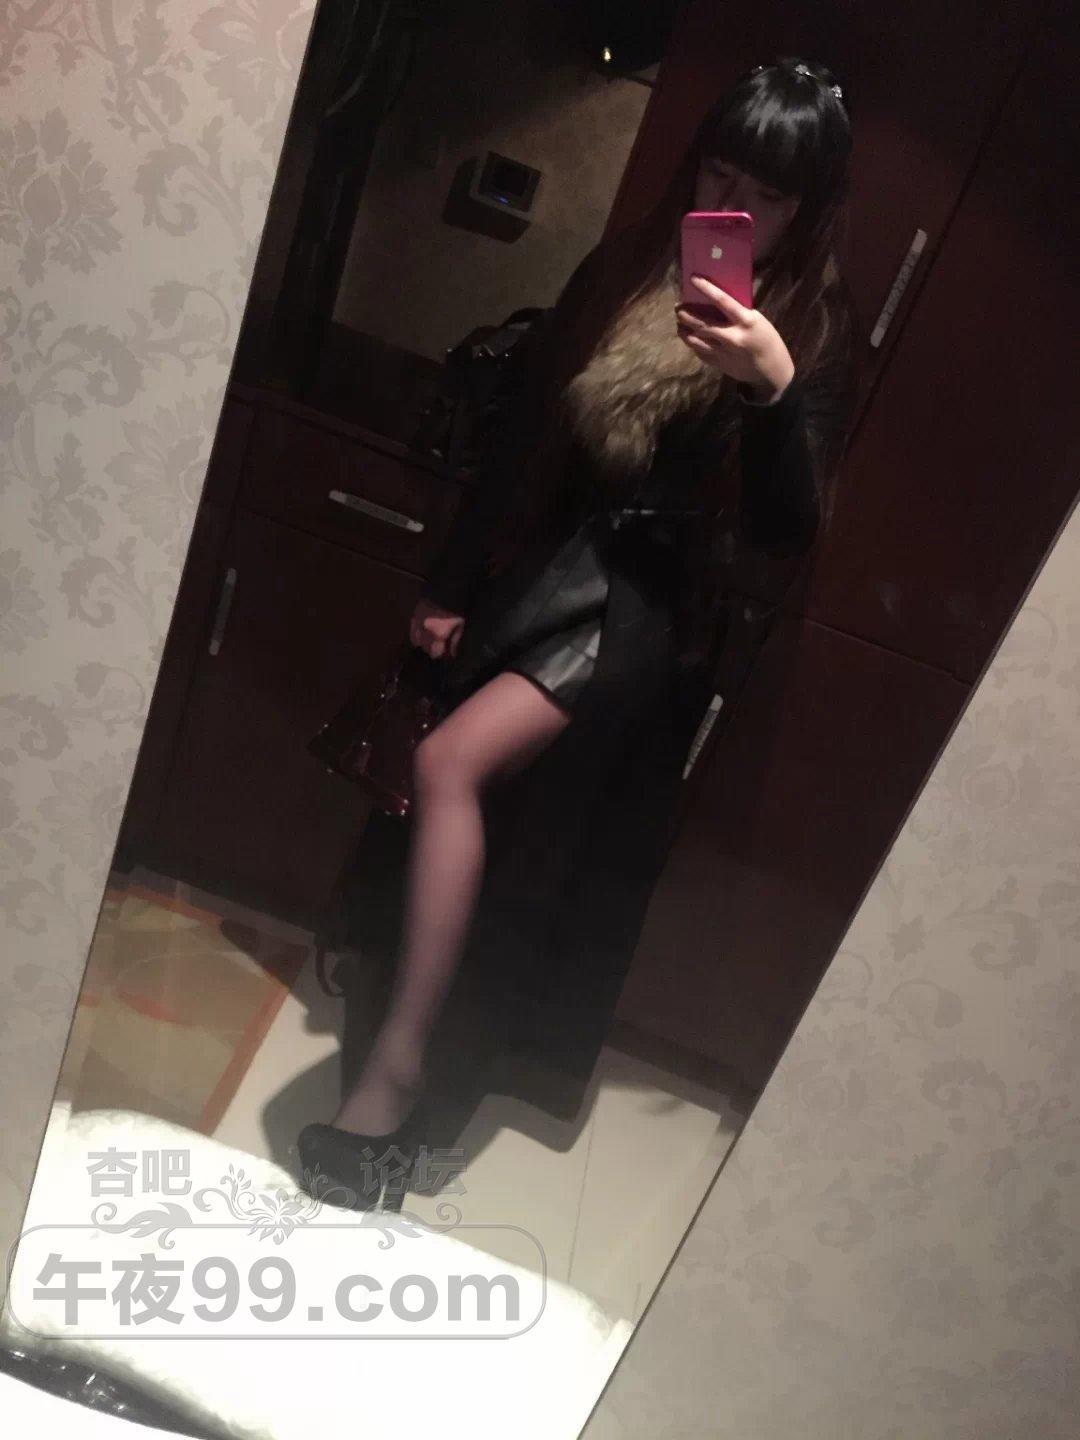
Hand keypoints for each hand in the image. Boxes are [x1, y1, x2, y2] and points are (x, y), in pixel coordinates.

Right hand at [410, 596, 464, 659]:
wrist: (446, 590)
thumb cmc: (455, 609)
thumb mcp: (460, 625)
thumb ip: (455, 641)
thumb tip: (452, 654)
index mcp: (439, 634)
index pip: (435, 653)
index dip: (439, 655)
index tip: (444, 652)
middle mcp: (426, 632)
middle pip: (425, 649)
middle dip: (432, 650)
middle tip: (438, 646)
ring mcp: (418, 624)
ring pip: (416, 642)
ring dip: (423, 643)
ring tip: (430, 640)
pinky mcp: (413, 617)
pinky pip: (412, 632)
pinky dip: (416, 636)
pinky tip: (423, 634)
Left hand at [676, 274, 794, 400]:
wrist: (771, 370)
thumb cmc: (766, 339)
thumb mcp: (757, 321)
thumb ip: (738, 313)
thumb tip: (716, 301)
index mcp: (746, 321)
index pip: (723, 300)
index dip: (707, 289)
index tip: (693, 279)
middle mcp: (732, 336)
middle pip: (702, 324)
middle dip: (686, 315)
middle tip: (678, 309)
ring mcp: (724, 352)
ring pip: (696, 341)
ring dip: (684, 331)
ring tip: (680, 324)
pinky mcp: (719, 364)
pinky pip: (700, 353)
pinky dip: (693, 344)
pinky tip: (690, 338)